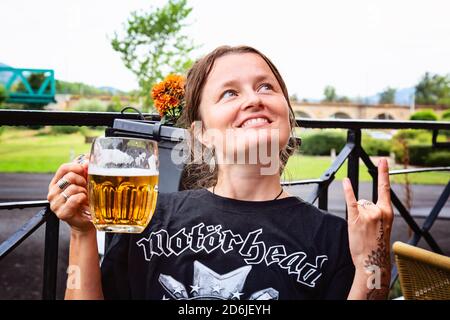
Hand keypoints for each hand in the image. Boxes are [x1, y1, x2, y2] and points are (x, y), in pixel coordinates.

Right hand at [47, 155, 93, 233]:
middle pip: (69, 177)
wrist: (86, 220)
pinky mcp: (61, 213)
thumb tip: (87, 160)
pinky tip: (83, 202)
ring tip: (84, 197)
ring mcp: (55, 204)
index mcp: (56, 183)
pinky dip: (83, 198)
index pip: (63, 168)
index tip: (84, 169)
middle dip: (82, 181)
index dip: (76, 166)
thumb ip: (84, 170)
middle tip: (85, 188)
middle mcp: (52, 193)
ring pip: (73, 188)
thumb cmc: (85, 200)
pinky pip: (75, 199)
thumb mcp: (85, 182)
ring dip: (83, 191)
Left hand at [343, 158, 393, 297]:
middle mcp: (378, 211)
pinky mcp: (356, 218)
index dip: (383, 173)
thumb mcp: (383, 226)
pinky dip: (347, 190)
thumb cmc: (376, 244)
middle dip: (364, 213)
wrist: (372, 261)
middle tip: (367, 229)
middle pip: (365, 201)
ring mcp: (367, 214)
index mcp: (388, 212)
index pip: (385, 188)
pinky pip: (351, 201)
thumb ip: (377, 212)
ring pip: (358, 205)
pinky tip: (346, 181)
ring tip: (361, 230)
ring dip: (357, 216)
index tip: (382, 160)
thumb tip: (364, 204)